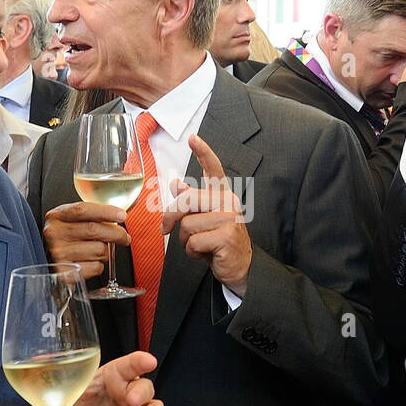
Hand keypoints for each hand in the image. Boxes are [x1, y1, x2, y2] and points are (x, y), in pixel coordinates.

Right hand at [42, 201, 130, 279]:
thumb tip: (126, 209)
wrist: (47, 259)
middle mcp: (54, 234)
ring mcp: (58, 254)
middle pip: (94, 230)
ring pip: (98, 250)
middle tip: (124, 237)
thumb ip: (94, 213)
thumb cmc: (66, 237)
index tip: (122, 216)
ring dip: (107, 251)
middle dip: (116, 233)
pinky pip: (95, 267)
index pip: (83, 210)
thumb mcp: (73, 220)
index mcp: (57, 216)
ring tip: (100, 250)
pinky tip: (91, 262)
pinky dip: (99, 266)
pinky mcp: (65, 273)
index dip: (106, 212)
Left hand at [67, 350, 188, 405]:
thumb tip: (59, 381)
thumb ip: (73, 386)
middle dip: (142, 393)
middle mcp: (129, 391)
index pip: (130, 364)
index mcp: (113, 375)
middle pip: (145, 387)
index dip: (140, 362)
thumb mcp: (70, 390)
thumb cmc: (71, 404)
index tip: (148, 361)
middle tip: (132, 401)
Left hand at [160, 135, 252, 295]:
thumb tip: (176, 183)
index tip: (193, 138)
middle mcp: (228, 202)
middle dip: (170, 216)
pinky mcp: (226, 236)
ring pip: (187, 224)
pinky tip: (205, 253)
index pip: (213, 169)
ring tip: (199, 245)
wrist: (240, 267)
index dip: (203, 152)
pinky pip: (193, 241)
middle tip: (165, 229)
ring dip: (185, 241)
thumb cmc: (220, 242)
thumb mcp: (204, 219)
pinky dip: (192, 252)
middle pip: (187, 199)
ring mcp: (228, 218)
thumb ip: (192, 201)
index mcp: (223, 195)